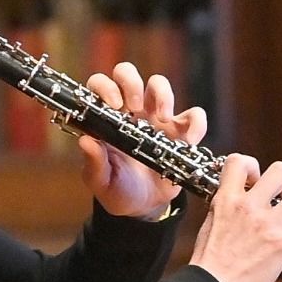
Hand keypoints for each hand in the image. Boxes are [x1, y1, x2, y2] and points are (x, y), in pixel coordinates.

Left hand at [77, 62, 206, 218]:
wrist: (144, 207)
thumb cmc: (117, 189)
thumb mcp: (101, 181)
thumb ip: (94, 164)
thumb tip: (86, 142)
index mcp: (106, 118)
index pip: (100, 85)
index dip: (105, 86)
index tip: (113, 105)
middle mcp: (130, 111)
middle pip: (128, 73)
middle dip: (131, 82)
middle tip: (134, 106)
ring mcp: (156, 118)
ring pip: (160, 84)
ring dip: (162, 94)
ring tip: (162, 118)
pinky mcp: (180, 132)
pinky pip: (194, 116)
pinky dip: (195, 124)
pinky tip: (188, 142)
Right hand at [190, 155, 281, 281]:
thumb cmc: (208, 267)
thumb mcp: (209, 228)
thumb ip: (223, 212)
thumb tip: (229, 206)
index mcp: (227, 201)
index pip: (239, 163)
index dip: (252, 166)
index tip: (257, 179)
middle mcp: (250, 207)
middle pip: (280, 171)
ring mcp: (269, 225)